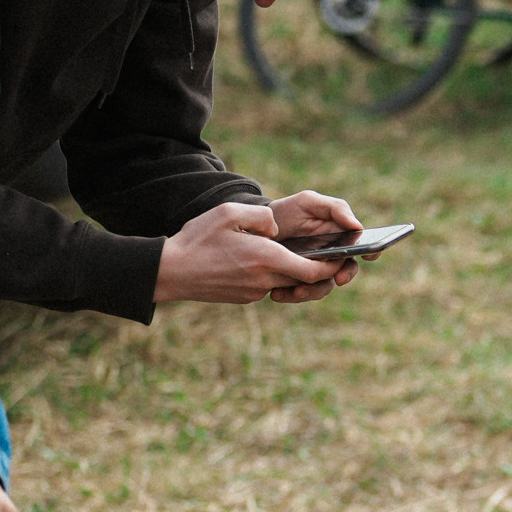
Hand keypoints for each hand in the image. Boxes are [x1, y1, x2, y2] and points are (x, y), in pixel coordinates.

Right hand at [154, 194, 360, 306]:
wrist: (171, 271)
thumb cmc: (198, 239)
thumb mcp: (229, 214)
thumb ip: (261, 217)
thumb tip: (277, 228)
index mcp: (266, 259)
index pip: (314, 270)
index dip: (331, 265)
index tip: (340, 255)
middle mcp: (265, 280)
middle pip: (305, 279)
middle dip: (318, 269)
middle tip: (327, 254)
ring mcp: (255, 292)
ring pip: (288, 284)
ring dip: (294, 272)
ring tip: (292, 254)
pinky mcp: (246, 298)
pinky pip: (269, 286)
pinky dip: (273, 275)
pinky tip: (262, 260)